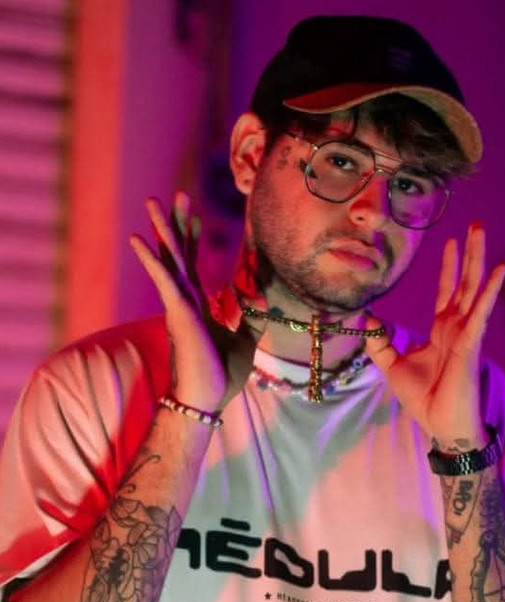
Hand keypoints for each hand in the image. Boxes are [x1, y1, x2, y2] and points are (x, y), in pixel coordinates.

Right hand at [130, 193, 261, 411]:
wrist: (206, 400)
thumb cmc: (220, 375)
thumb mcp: (244, 341)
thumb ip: (250, 319)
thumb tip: (263, 301)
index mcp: (198, 307)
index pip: (192, 267)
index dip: (192, 241)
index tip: (194, 217)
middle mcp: (185, 301)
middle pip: (179, 255)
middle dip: (177, 224)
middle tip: (177, 195)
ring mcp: (179, 306)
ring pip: (169, 260)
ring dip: (162, 230)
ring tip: (152, 202)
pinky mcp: (178, 313)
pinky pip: (164, 281)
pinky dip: (152, 260)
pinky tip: (137, 239)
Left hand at [364, 224, 504, 448]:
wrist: (440, 425)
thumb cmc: (422, 397)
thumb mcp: (392, 365)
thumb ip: (380, 342)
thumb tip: (367, 317)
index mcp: (441, 330)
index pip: (446, 290)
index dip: (448, 266)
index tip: (450, 242)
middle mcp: (457, 327)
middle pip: (464, 282)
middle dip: (469, 254)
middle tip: (475, 225)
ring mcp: (467, 333)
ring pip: (473, 289)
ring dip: (479, 260)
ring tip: (481, 233)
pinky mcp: (471, 345)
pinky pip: (481, 313)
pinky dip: (489, 291)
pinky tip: (499, 270)